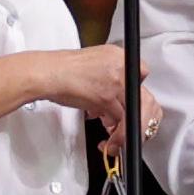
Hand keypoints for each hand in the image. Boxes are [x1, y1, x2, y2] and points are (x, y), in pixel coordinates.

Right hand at [29, 49, 161, 143]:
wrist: (47, 73)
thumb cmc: (63, 71)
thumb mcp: (94, 63)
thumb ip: (111, 76)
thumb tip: (117, 98)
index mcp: (118, 55)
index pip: (142, 76)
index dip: (137, 97)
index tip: (130, 108)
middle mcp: (121, 66)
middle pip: (146, 97)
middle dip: (141, 119)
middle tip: (130, 129)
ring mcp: (116, 82)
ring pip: (134, 112)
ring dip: (126, 131)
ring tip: (116, 139)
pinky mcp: (107, 98)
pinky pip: (120, 121)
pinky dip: (116, 134)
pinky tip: (108, 138)